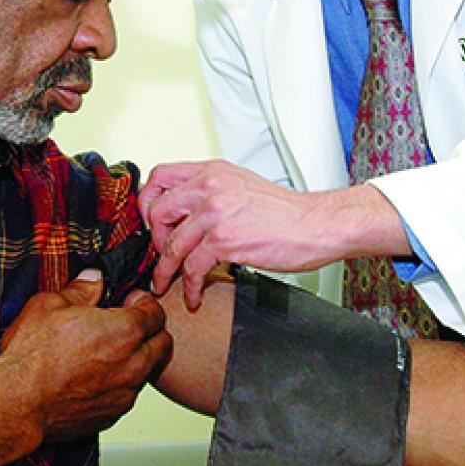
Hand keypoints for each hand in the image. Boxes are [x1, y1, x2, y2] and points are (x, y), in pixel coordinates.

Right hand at [0, 271, 171, 443]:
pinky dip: (118, 384)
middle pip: (163, 343)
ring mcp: (125, 393)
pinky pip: (126, 395)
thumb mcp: (50, 305)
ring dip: (136, 359)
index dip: (143, 302)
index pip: (156, 312)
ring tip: (106, 352)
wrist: (16, 404)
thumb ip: (81, 290)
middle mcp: (133, 364)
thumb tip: (93, 279)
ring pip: (146, 371)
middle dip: (150, 331)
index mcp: (125, 331)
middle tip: (125, 325)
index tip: (130, 301)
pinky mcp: (112, 415)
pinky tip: (93, 377)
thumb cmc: (31, 357)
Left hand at [139, 159, 405, 308]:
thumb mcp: (242, 186)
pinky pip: (192, 267)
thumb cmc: (286, 212)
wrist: (316, 225)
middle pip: (158, 210)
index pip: (160, 176)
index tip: (152, 223)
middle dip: (155, 240)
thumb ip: (212, 192)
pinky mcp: (225, 240)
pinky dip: (189, 286)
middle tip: (163, 255)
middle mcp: (210, 186)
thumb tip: (186, 212)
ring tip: (165, 284)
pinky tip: (194, 295)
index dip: (148, 202)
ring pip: (171, 244)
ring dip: (165, 270)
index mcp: (212, 171)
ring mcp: (215, 212)